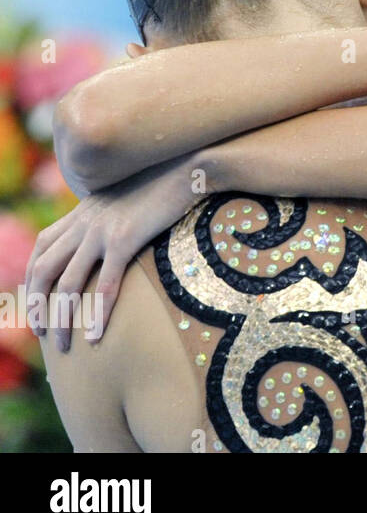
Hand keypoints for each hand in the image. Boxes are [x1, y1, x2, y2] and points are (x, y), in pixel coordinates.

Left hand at [24, 152, 208, 350]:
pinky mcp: (124, 239)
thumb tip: (119, 237)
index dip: (33, 280)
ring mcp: (101, 231)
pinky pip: (104, 284)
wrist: (188, 167)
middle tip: (43, 334)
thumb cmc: (168, 183)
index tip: (38, 305)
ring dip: (61, 318)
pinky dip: (97, 313)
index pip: (41, 249)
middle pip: (44, 270)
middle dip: (37, 305)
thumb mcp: (130, 198)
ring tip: (65, 346)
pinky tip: (96, 335)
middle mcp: (83, 222)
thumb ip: (115, 216)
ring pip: (67, 283)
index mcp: (82, 212)